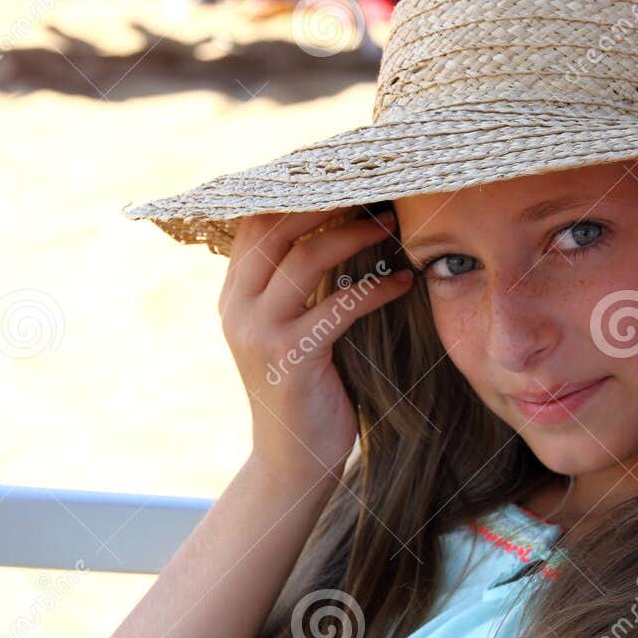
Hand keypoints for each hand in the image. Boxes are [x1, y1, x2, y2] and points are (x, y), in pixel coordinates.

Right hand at [220, 206, 411, 479]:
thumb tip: (344, 231)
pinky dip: (375, 289)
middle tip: (377, 191)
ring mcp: (259, 332)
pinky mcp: (290, 358)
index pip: (257, 221)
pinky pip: (337, 307)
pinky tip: (403, 282)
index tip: (346, 175)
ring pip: (305, 258)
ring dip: (355, 236)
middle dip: (330, 201)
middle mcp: (237, 307)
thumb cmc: (307, 390)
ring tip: (394, 227)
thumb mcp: (294, 329)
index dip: (298, 190)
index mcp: (234, 294)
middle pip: (278, 227)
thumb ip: (301, 287)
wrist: (293, 461)